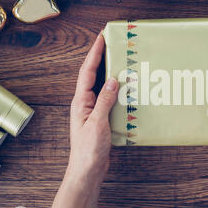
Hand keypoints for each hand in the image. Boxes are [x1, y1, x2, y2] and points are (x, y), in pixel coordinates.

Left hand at [67, 32, 118, 183]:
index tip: (102, 38)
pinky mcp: (101, 118)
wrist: (87, 169)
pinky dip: (117, 91)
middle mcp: (85, 103)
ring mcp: (93, 110)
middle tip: (112, 44)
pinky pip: (109, 99)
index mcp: (81, 101)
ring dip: (110, 73)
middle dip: (101, 58)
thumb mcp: (98, 123)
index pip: (87, 72)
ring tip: (121, 62)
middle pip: (93, 75)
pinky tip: (126, 89)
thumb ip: (105, 101)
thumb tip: (112, 80)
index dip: (95, 54)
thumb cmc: (88, 149)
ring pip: (101, 86)